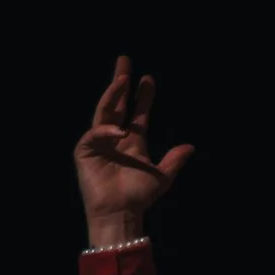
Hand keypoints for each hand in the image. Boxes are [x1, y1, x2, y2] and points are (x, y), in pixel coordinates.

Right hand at [74, 55, 194, 246]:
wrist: (121, 213)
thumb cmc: (138, 197)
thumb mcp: (161, 176)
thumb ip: (174, 160)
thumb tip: (190, 146)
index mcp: (132, 141)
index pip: (137, 112)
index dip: (143, 96)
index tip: (148, 78)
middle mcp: (114, 138)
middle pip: (117, 104)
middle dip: (120, 82)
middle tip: (125, 60)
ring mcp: (98, 142)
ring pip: (104, 112)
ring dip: (112, 95)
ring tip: (122, 79)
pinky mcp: (84, 151)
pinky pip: (94, 135)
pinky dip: (105, 132)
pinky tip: (119, 131)